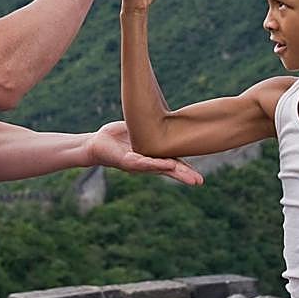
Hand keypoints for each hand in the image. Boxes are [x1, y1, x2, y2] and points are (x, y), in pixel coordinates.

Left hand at [88, 121, 202, 185]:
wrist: (97, 143)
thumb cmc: (120, 137)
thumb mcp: (142, 129)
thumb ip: (155, 126)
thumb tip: (170, 115)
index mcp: (154, 156)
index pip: (174, 163)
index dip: (187, 169)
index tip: (201, 177)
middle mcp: (148, 163)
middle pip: (170, 170)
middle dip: (185, 176)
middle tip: (200, 182)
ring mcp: (138, 164)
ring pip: (160, 169)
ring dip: (174, 172)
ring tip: (189, 178)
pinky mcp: (127, 162)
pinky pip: (144, 163)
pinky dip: (156, 164)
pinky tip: (167, 165)